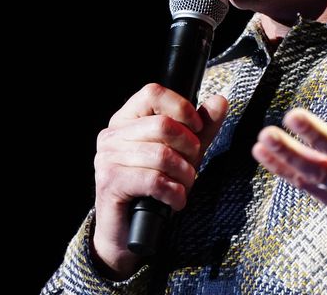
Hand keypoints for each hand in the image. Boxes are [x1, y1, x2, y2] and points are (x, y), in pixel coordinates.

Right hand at [91, 83, 227, 278]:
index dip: (181, 107)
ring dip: (184, 175)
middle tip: (191, 166)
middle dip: (189, 148)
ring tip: (184, 186)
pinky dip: (174, 193)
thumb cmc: (154, 187)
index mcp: (126, 119)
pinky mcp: (110, 182)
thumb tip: (219, 101)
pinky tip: (175, 200)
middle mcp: (112, 134)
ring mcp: (107, 158)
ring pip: (162, 155)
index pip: (153, 93)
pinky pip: (154, 180)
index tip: (196, 129)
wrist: (129, 233)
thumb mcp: (184, 152)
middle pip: (163, 125)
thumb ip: (202, 127)